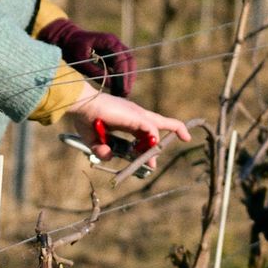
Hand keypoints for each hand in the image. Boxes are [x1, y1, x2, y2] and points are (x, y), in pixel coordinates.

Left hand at [38, 18, 135, 96]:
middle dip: (129, 78)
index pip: (122, 59)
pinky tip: (118, 88)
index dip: (123, 75)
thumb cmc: (72, 47)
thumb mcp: (81, 61)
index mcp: (109, 41)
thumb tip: (110, 84)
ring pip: (128, 63)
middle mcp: (115, 43)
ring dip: (127, 78)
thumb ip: (96, 71)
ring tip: (123, 93)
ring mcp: (115, 48)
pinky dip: (122, 76)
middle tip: (125, 94)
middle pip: (129, 61)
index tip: (122, 89)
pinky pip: (121, 65)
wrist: (66, 38)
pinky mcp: (112, 54)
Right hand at [59, 91, 190, 159]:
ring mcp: (136, 114)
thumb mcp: (94, 140)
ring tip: (153, 161)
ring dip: (157, 145)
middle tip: (187, 138)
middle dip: (175, 128)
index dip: (149, 143)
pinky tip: (150, 151)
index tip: (150, 160)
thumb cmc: (85, 118)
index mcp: (126, 118)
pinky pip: (151, 130)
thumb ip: (102, 150)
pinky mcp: (136, 116)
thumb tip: (109, 157)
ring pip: (158, 126)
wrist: (81, 106)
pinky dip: (153, 141)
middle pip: (160, 121)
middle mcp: (135, 114)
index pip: (146, 128)